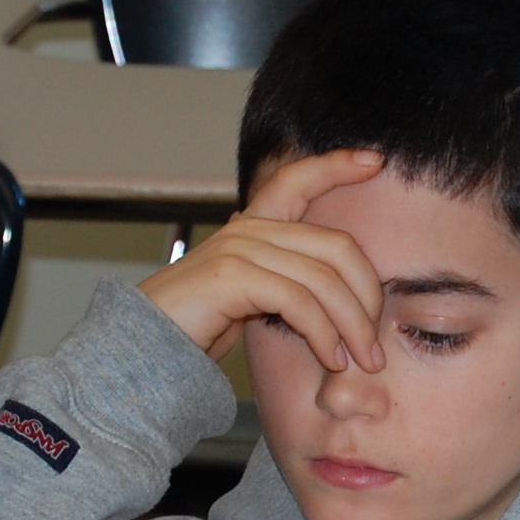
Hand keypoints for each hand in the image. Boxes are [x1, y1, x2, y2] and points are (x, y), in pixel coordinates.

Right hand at [140, 149, 388, 370]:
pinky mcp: (233, 276)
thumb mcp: (252, 298)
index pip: (298, 178)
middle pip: (336, 245)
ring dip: (352, 326)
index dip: (336, 164)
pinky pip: (299, 300)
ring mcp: (240, 248)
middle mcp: (248, 228)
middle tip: (376, 341)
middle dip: (368, 296)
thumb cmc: (199, 328)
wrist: (142, 349)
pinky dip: (323, 333)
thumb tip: (345, 303)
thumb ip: (289, 284)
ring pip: (323, 278)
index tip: (374, 160)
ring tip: (362, 359)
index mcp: (254, 225)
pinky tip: (331, 357)